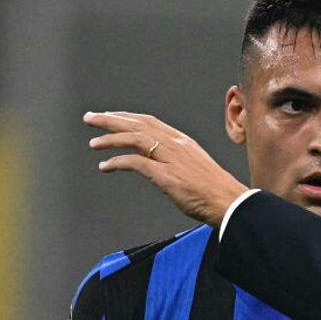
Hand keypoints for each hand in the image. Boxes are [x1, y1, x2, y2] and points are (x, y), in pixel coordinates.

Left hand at [84, 111, 248, 227]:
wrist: (230, 203)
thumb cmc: (215, 191)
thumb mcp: (193, 168)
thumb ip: (173, 161)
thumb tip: (153, 164)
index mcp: (182, 141)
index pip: (149, 121)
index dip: (127, 117)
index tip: (110, 116)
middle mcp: (176, 144)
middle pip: (138, 125)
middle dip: (111, 120)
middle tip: (90, 118)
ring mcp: (171, 158)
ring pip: (134, 138)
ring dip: (110, 138)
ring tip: (93, 143)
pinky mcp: (167, 175)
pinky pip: (136, 162)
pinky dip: (118, 162)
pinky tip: (105, 166)